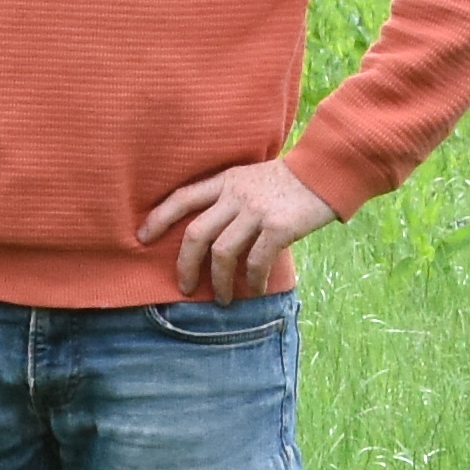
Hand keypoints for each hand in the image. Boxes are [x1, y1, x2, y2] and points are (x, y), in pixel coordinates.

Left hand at [141, 158, 336, 296]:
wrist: (328, 170)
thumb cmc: (292, 180)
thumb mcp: (253, 178)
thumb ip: (232, 198)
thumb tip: (215, 232)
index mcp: (226, 180)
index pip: (183, 197)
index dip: (159, 217)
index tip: (141, 237)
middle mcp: (236, 195)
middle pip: (196, 234)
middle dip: (185, 264)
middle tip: (185, 286)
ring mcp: (257, 211)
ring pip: (223, 252)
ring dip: (220, 281)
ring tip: (222, 298)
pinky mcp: (279, 227)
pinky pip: (256, 261)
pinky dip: (252, 279)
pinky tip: (254, 288)